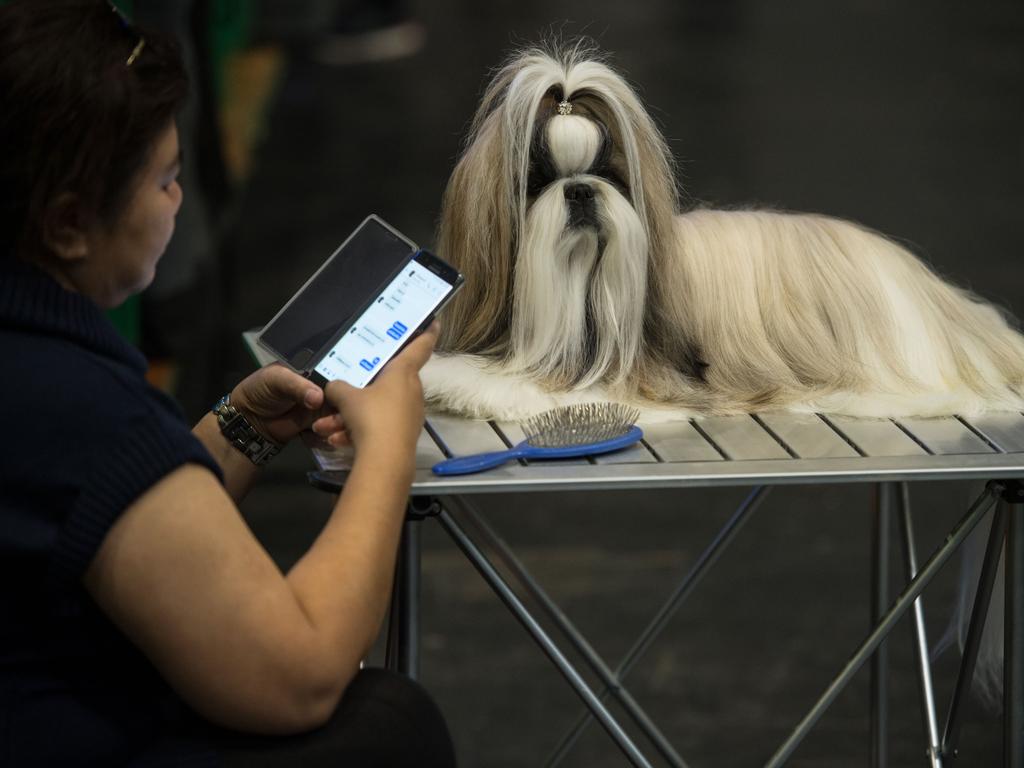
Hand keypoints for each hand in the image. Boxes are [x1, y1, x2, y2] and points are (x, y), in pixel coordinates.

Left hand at [229, 364, 339, 445]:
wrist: (249, 421)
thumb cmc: (260, 390)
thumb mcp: (275, 379)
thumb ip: (296, 386)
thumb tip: (318, 398)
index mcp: (317, 368)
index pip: (341, 371)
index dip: (349, 381)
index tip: (349, 392)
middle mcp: (326, 387)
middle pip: (347, 396)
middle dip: (344, 408)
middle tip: (332, 415)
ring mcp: (325, 409)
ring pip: (343, 417)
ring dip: (336, 425)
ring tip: (318, 427)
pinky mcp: (322, 427)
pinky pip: (334, 433)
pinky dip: (327, 436)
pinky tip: (312, 435)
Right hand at [321, 323, 438, 457]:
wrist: (384, 460)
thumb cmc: (370, 416)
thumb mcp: (345, 397)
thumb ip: (337, 387)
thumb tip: (334, 388)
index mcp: (403, 372)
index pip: (419, 346)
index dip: (426, 332)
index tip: (434, 321)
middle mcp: (411, 391)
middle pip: (386, 383)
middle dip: (358, 390)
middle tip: (339, 393)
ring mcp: (409, 414)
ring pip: (376, 409)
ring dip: (349, 417)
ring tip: (325, 428)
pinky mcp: (403, 435)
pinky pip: (378, 427)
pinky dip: (357, 432)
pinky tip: (337, 440)